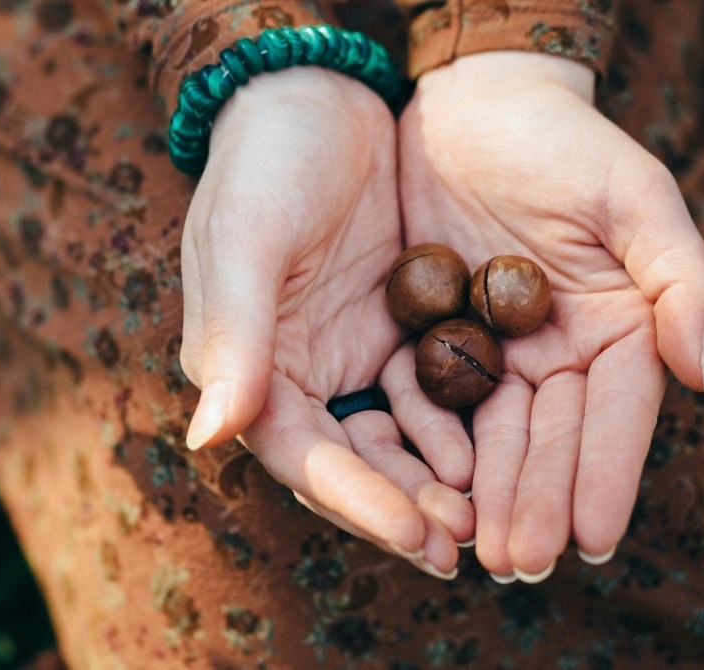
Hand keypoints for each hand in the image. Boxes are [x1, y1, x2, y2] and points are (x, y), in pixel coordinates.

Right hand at [180, 68, 472, 575]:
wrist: (314, 97)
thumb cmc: (266, 162)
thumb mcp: (246, 238)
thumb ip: (234, 337)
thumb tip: (208, 436)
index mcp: (248, 368)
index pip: (302, 455)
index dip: (356, 500)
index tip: (415, 533)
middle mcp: (292, 377)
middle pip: (350, 464)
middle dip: (404, 507)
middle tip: (466, 543)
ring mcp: (346, 356)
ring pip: (393, 441)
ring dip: (434, 481)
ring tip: (488, 513)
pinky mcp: (391, 332)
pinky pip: (428, 394)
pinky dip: (456, 426)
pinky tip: (495, 448)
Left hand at [398, 52, 703, 579]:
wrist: (474, 106)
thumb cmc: (564, 142)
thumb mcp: (633, 195)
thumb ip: (678, 278)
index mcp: (618, 329)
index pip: (615, 415)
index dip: (606, 475)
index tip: (595, 540)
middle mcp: (559, 353)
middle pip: (549, 438)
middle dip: (537, 502)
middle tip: (519, 562)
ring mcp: (496, 352)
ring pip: (490, 434)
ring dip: (485, 494)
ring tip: (473, 548)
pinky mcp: (434, 339)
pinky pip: (428, 400)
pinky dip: (426, 445)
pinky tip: (420, 489)